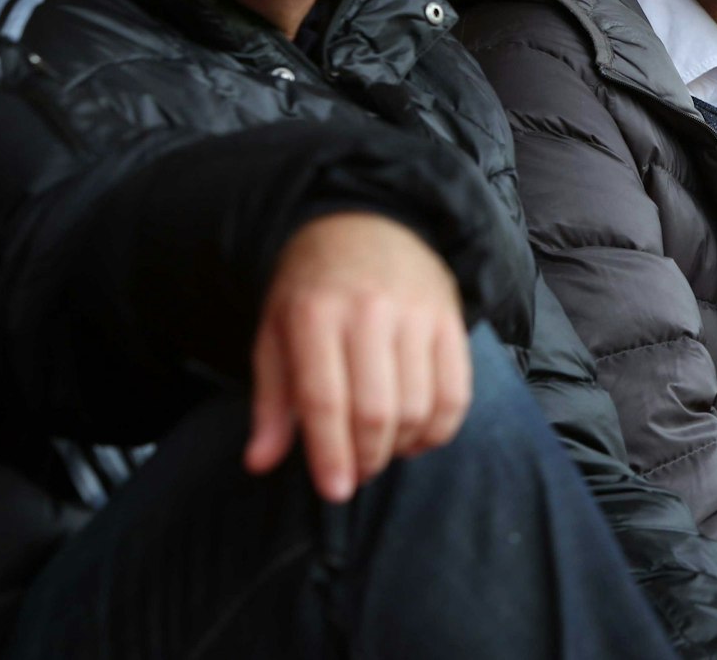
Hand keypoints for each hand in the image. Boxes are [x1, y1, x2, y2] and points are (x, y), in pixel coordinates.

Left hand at [243, 212, 470, 502]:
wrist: (368, 225)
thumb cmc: (313, 290)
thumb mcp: (275, 334)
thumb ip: (271, 401)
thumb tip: (260, 462)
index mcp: (314, 314)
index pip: (325, 399)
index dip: (330, 453)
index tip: (334, 491)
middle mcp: (369, 311)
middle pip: (376, 409)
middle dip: (367, 457)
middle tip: (355, 472)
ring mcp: (417, 313)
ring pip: (418, 405)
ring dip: (401, 446)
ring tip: (382, 451)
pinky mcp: (451, 319)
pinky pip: (456, 391)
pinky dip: (440, 428)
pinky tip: (418, 437)